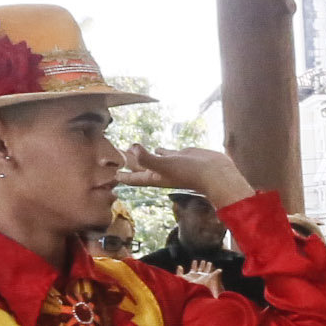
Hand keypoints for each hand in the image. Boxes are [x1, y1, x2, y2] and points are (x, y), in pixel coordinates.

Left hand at [115, 144, 254, 206]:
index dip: (123, 176)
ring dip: (141, 156)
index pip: (134, 178)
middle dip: (128, 163)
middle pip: (139, 168)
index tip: (112, 174)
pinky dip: (158, 150)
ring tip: (130, 149)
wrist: (214, 173)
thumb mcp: (165, 165)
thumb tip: (132, 147)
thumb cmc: (189, 173)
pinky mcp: (178, 156)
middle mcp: (160, 172)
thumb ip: (147, 158)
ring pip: (150, 159)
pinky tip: (155, 147)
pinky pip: (165, 153)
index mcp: (155, 177)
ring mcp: (169, 164)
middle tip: (115, 155)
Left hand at [182, 260, 223, 294]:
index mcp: (193, 275)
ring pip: (207, 270)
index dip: (194, 265)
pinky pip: (214, 273)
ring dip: (208, 266)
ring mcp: (204, 276)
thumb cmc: (189, 285)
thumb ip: (179, 272)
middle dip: (202, 265)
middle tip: (203, 261)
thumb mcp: (182, 278)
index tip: (195, 261)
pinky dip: (217, 272)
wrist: (197, 290)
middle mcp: (199, 276)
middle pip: (201, 269)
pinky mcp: (210, 277)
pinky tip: (219, 270)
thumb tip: (179, 266)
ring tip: (209, 263)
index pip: (194, 269)